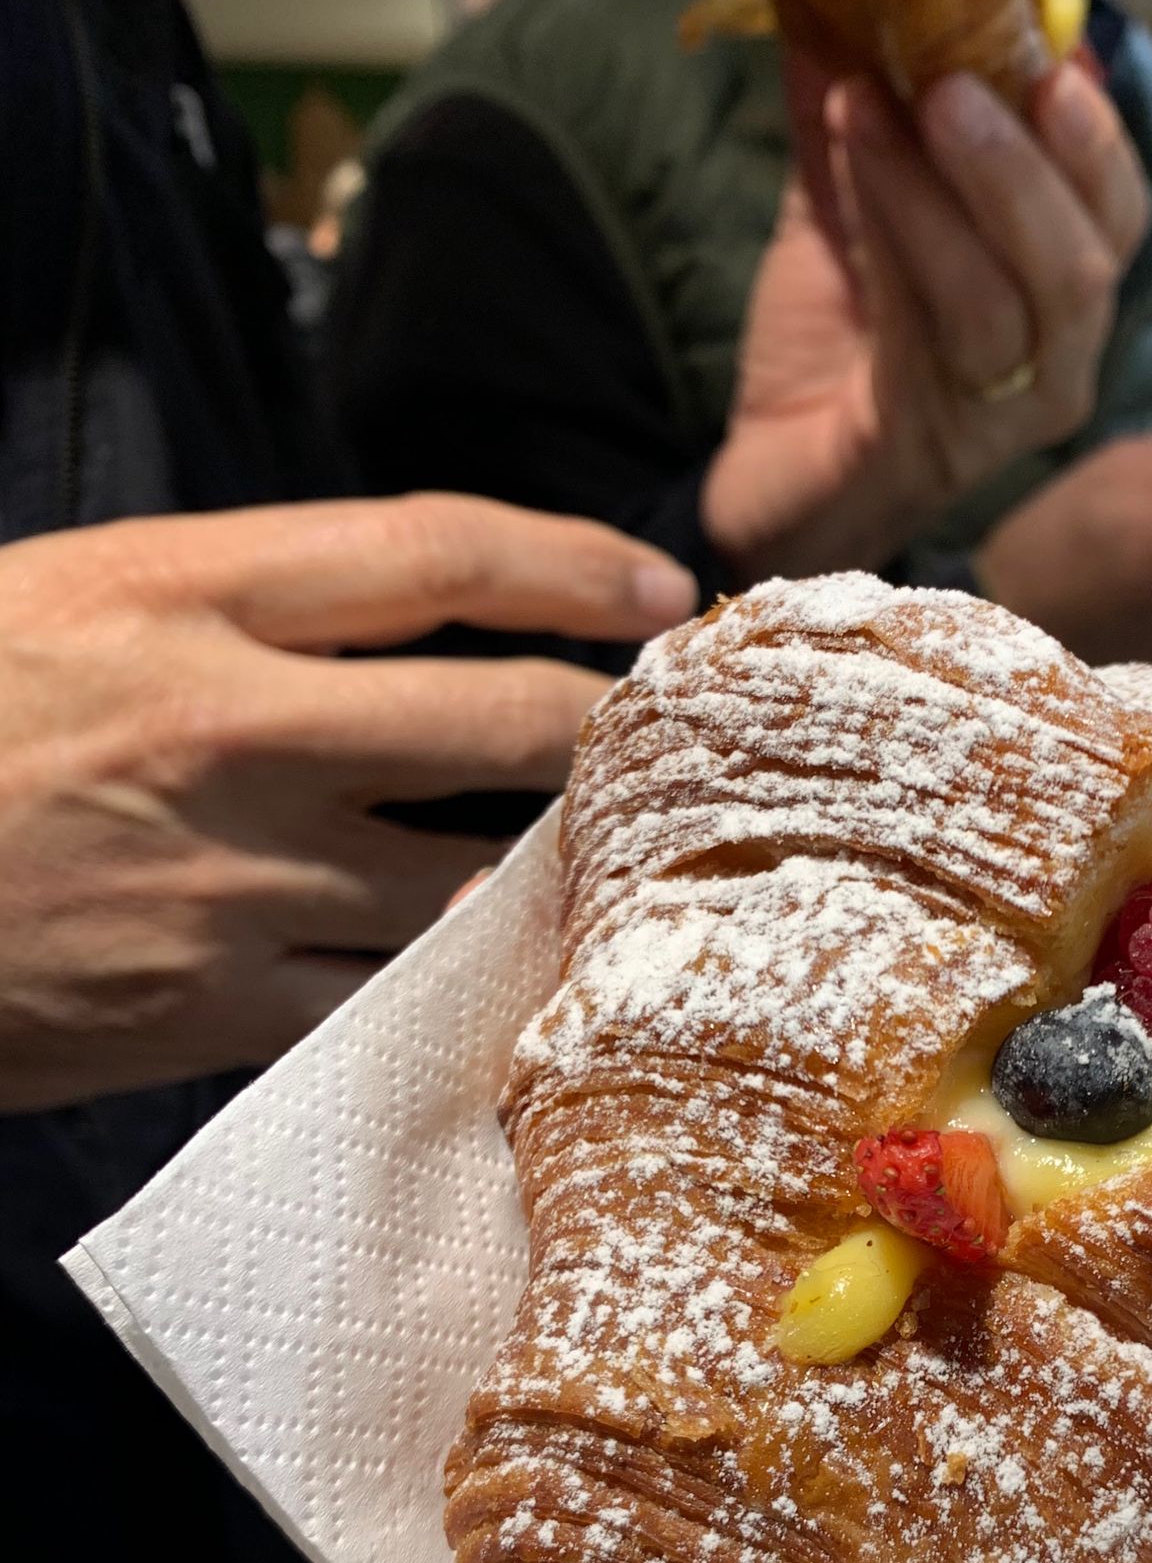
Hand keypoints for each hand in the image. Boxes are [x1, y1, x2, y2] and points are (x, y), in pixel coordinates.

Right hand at [0, 496, 693, 1111]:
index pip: (432, 553)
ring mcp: (232, 879)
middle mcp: (231, 729)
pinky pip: (386, 1003)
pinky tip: (503, 983)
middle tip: (677, 743)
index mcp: (182, 594)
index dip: (573, 564)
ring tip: (615, 872)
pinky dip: (451, 992)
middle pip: (497, 724)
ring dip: (553, 877)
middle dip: (612, 733)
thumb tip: (390, 621)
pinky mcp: (214, 1008)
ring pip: (465, 883)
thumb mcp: (63, 601)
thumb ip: (230, 607)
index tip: (661, 590)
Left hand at [702, 59, 1148, 580]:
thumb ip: (858, 118)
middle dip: (1028, 157)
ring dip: (945, 189)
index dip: (1094, 133)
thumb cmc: (829, 351)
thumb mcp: (847, 209)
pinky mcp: (941, 446)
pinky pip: (936, 334)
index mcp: (1058, 299)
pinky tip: (855, 158)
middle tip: (952, 73)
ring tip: (875, 103)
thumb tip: (837, 3)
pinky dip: (898, 235)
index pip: (1117, 212)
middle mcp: (1057, 365)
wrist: (768, 479)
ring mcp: (1007, 417)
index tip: (1046, 48)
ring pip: (1016, 297)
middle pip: (1089, 257)